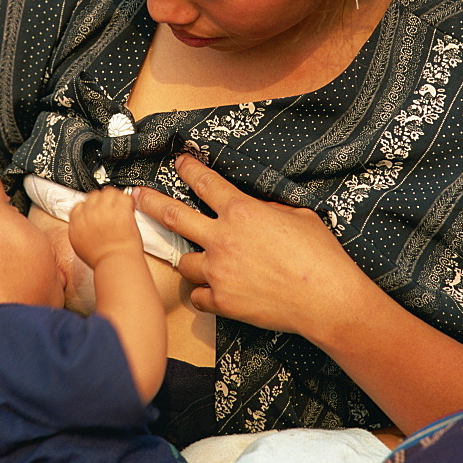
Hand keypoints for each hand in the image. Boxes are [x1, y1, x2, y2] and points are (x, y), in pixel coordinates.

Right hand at [68, 187, 142, 269]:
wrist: (116, 264)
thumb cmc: (102, 260)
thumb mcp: (80, 246)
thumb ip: (80, 229)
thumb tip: (85, 223)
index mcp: (77, 222)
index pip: (80, 204)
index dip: (90, 206)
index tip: (97, 210)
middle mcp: (89, 213)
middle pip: (94, 195)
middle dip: (102, 201)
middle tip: (110, 208)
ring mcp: (104, 209)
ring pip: (109, 192)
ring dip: (115, 198)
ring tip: (120, 207)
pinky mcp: (120, 209)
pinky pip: (124, 196)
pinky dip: (128, 201)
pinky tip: (129, 208)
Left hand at [133, 153, 368, 343]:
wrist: (327, 300)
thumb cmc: (320, 255)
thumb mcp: (297, 216)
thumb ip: (268, 210)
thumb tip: (256, 209)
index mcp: (242, 211)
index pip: (205, 182)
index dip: (189, 168)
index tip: (179, 161)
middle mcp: (222, 238)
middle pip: (173, 216)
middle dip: (150, 202)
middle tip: (136, 196)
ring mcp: (219, 271)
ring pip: (182, 262)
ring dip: (188, 259)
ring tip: (194, 259)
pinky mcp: (222, 302)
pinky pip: (197, 296)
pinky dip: (202, 293)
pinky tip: (211, 290)